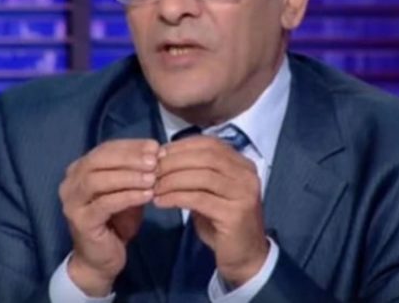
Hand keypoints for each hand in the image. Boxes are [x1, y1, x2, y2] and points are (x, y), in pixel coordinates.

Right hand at [58, 139, 158, 295]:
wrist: (100, 260)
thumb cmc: (115, 222)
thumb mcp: (127, 191)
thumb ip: (136, 174)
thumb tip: (157, 153)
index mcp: (79, 170)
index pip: (105, 149)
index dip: (130, 146)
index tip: (154, 146)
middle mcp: (70, 183)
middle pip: (98, 160)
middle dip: (129, 158)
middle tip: (154, 160)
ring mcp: (72, 203)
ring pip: (98, 180)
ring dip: (128, 177)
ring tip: (152, 178)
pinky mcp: (80, 221)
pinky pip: (105, 203)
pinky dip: (127, 196)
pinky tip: (147, 195)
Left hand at [153, 135, 268, 286]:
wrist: (245, 255)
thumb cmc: (222, 222)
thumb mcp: (210, 191)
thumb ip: (196, 173)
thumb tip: (163, 157)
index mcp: (242, 164)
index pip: (209, 144)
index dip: (182, 146)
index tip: (158, 154)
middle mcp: (247, 175)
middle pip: (206, 156)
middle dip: (175, 161)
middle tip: (151, 170)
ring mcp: (244, 193)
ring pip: (203, 176)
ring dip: (172, 179)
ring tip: (153, 187)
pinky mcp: (235, 214)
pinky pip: (199, 199)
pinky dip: (176, 197)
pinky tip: (160, 202)